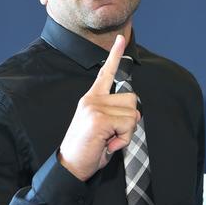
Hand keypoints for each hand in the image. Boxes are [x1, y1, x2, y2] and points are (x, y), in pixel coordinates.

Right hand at [59, 35, 139, 180]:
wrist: (70, 167)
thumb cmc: (88, 150)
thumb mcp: (104, 128)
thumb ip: (116, 115)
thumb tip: (135, 113)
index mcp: (92, 99)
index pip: (106, 73)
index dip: (115, 55)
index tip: (121, 37)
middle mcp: (92, 99)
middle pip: (133, 100)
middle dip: (130, 121)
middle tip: (112, 135)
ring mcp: (94, 107)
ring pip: (133, 114)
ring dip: (126, 132)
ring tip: (108, 140)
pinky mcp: (99, 119)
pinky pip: (128, 126)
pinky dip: (123, 140)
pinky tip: (107, 145)